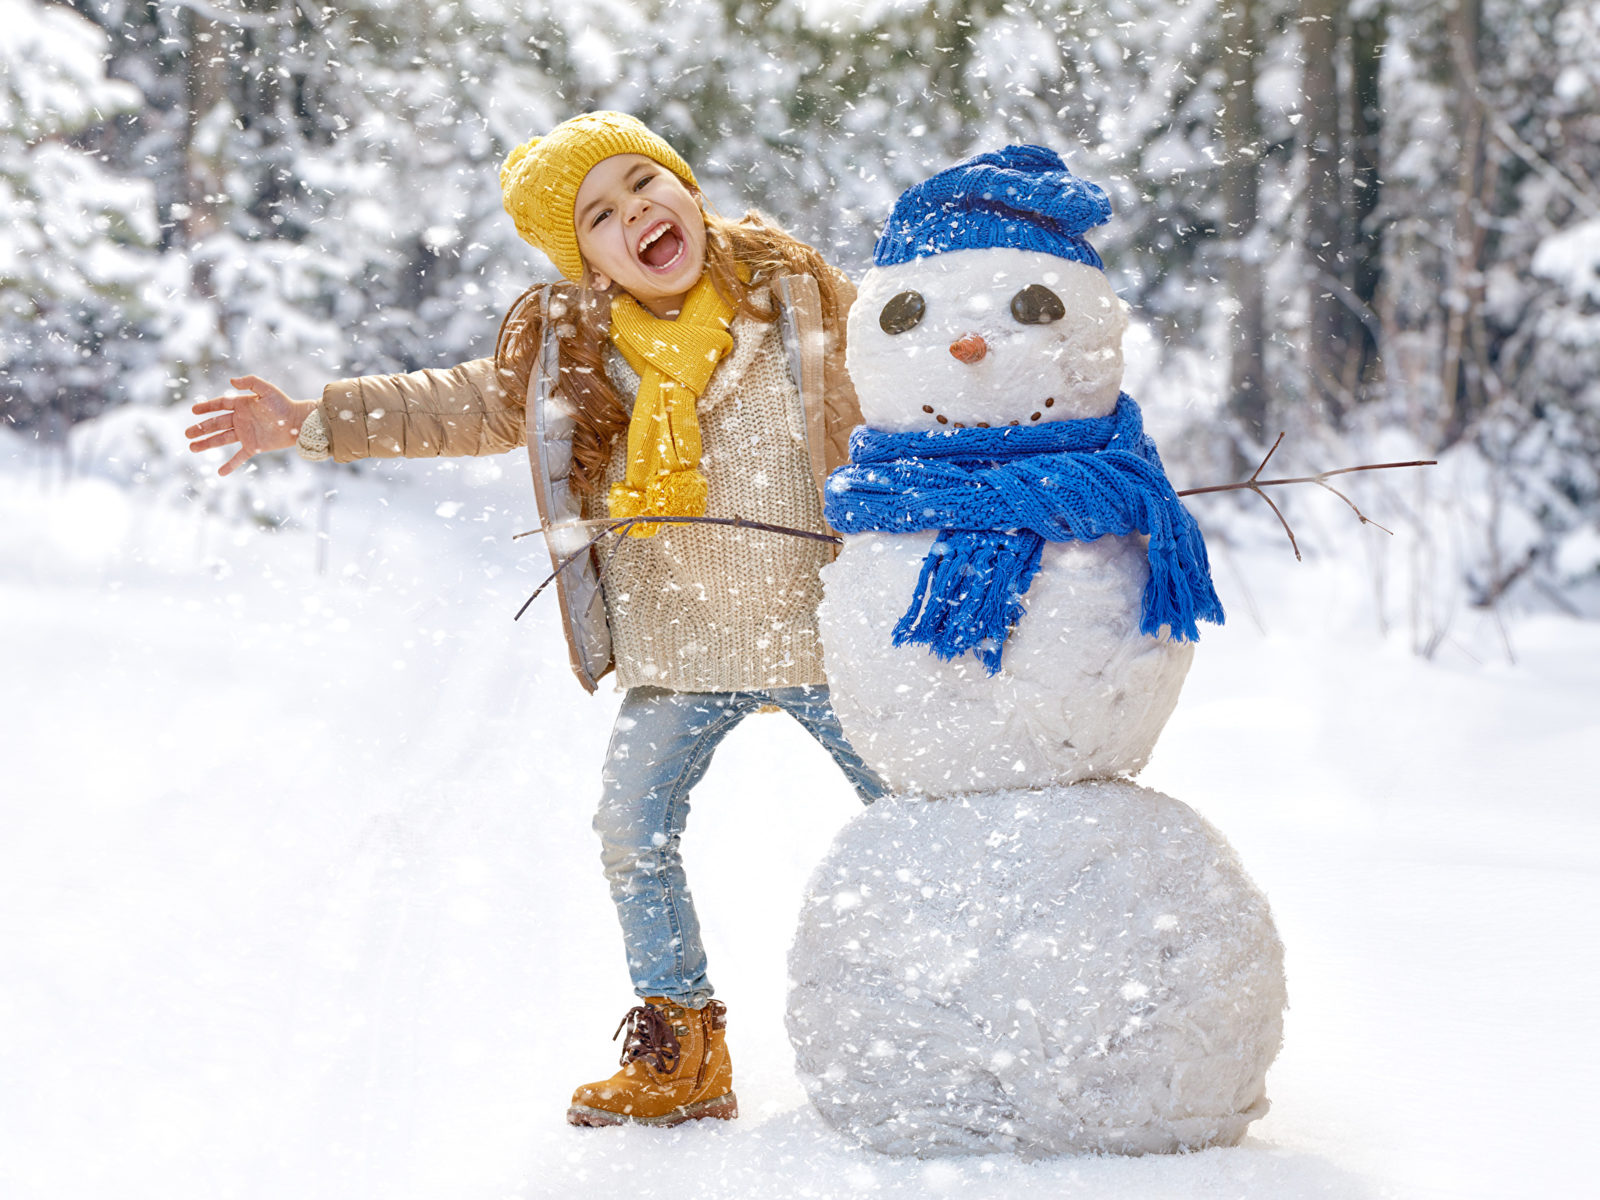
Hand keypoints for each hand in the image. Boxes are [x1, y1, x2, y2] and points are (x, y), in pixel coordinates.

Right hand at [186, 375, 315, 475]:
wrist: (298, 422)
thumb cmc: (284, 404)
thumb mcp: (267, 390)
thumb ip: (250, 382)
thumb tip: (231, 381)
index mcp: (242, 405)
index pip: (219, 405)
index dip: (206, 407)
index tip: (193, 410)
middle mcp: (241, 419)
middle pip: (216, 424)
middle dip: (200, 428)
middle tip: (186, 433)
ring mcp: (246, 434)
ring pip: (222, 439)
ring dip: (207, 443)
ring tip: (192, 447)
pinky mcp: (254, 447)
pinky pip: (239, 457)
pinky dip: (230, 465)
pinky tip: (220, 473)